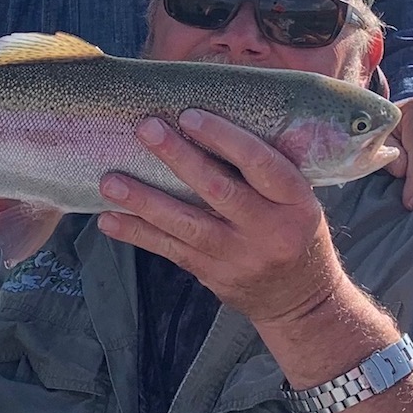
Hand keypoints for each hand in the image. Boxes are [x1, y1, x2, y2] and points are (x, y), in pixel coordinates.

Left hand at [97, 110, 344, 327]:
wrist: (302, 300)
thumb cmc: (294, 229)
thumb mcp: (299, 198)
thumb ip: (267, 166)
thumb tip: (220, 113)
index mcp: (295, 201)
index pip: (261, 164)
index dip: (224, 138)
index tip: (190, 115)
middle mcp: (268, 230)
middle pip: (218, 189)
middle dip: (178, 157)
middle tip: (146, 129)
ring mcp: (238, 256)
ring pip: (187, 224)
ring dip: (145, 201)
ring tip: (111, 181)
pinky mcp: (212, 274)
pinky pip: (170, 250)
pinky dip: (138, 233)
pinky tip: (109, 220)